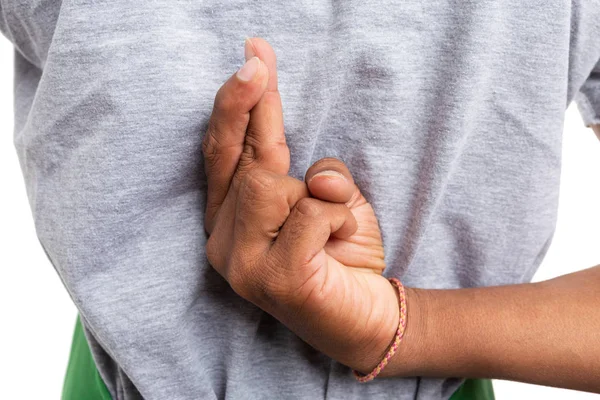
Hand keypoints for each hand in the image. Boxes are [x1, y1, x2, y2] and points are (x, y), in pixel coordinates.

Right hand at [202, 38, 398, 371]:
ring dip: (318, 193)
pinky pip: (312, 213)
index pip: (226, 155)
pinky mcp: (276, 279)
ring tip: (337, 224)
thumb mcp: (333, 203)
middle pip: (240, 160)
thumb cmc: (343, 256)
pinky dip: (340, 218)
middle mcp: (225, 242)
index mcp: (231, 221)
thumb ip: (318, 178)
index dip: (235, 106)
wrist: (367, 320)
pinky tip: (344, 246)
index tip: (251, 57)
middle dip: (253, 106)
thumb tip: (318, 173)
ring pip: (270, 184)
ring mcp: (244, 264)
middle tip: (258, 58)